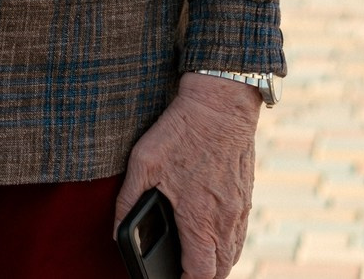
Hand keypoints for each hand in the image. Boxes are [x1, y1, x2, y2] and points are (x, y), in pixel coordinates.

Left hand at [114, 74, 262, 278]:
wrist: (221, 103)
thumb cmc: (181, 132)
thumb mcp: (143, 163)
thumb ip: (128, 201)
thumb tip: (117, 231)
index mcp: (200, 219)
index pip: (201, 273)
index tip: (171, 278)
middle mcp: (226, 220)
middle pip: (221, 270)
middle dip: (202, 276)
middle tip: (180, 270)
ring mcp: (240, 209)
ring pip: (233, 253)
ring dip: (216, 261)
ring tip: (194, 257)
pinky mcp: (246, 196)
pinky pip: (239, 233)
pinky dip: (225, 242)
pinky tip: (209, 232)